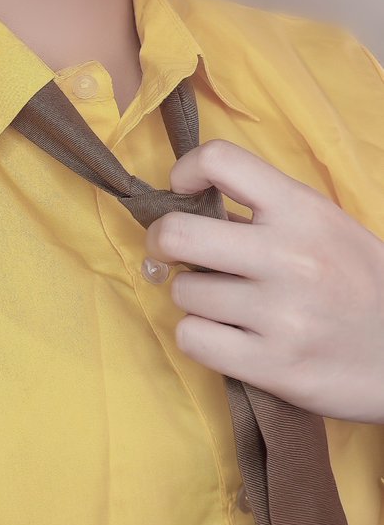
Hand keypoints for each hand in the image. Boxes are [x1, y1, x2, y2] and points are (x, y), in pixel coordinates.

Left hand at [145, 139, 383, 422]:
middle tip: (174, 252)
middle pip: (178, 234)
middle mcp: (289, 256)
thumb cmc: (360, 283)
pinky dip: (199, 337)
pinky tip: (225, 336)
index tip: (183, 190)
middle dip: (163, 241)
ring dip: (193, 297)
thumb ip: (266, 211)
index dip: (186, 170)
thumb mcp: (326, 226)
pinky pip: (191, 338)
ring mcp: (280, 314)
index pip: (221, 159)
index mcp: (303, 210)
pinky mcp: (272, 365)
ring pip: (183, 291)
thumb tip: (189, 202)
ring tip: (224, 303)